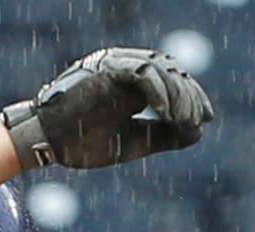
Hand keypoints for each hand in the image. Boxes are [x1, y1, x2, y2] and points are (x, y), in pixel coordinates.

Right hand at [1, 47, 213, 170]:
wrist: (49, 142)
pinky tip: (167, 111)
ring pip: (160, 68)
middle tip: (198, 120)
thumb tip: (197, 134)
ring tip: (185, 119)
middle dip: (189, 96)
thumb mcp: (133, 141)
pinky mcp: (107, 67)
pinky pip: (142, 72)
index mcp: (132, 83)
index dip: (191, 98)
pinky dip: (159, 91)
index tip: (205, 119)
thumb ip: (163, 135)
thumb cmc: (84, 143)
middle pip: (171, 71)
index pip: (171, 81)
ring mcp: (116, 65)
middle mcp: (126, 68)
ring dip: (177, 94)